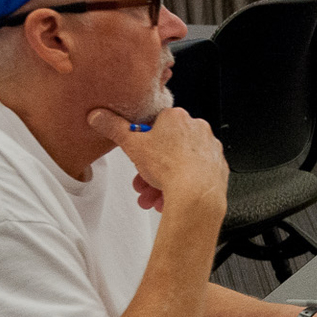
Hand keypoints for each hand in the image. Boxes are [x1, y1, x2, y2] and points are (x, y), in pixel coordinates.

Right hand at [88, 107, 227, 213]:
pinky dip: (181, 187)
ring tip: (151, 198)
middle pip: (166, 149)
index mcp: (177, 117)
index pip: (154, 126)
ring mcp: (210, 148)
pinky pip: (194, 176)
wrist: (197, 194)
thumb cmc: (171, 167)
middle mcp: (198, 129)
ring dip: (161, 183)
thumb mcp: (132, 145)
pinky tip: (168, 200)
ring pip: (179, 164)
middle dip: (149, 170)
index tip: (137, 158)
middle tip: (141, 184)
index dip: (142, 145)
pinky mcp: (218, 167)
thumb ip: (113, 128)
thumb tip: (99, 116)